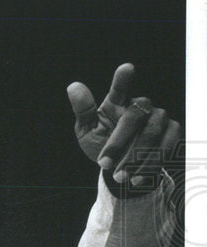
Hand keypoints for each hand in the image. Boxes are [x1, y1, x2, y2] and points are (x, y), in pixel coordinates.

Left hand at [67, 63, 181, 187]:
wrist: (120, 167)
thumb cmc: (102, 144)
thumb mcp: (86, 131)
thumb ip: (83, 111)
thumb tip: (73, 86)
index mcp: (116, 102)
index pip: (119, 89)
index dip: (122, 80)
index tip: (126, 68)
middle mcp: (140, 106)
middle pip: (134, 117)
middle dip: (118, 143)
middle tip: (104, 164)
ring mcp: (159, 118)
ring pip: (152, 133)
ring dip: (134, 157)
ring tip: (119, 176)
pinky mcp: (172, 132)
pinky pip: (167, 146)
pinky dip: (151, 164)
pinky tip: (136, 178)